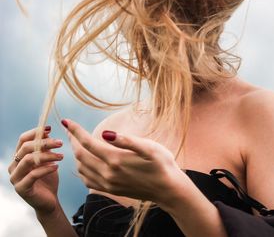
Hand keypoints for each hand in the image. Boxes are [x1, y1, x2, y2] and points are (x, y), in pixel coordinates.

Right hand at [7, 126, 63, 214]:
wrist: (49, 200)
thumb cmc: (48, 178)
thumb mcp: (48, 160)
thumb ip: (45, 148)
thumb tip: (46, 131)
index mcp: (18, 157)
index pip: (23, 139)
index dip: (36, 132)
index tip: (50, 128)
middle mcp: (14, 166)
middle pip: (26, 148)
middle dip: (45, 143)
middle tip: (60, 142)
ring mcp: (15, 178)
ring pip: (29, 160)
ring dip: (47, 155)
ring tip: (61, 156)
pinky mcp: (21, 188)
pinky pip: (33, 175)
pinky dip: (46, 169)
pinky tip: (57, 166)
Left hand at [62, 119, 187, 205]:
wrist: (168, 189)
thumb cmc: (162, 164)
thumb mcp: (149, 147)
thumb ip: (126, 140)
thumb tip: (105, 133)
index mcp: (115, 160)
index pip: (88, 143)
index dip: (75, 131)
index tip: (66, 121)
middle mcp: (108, 174)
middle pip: (80, 156)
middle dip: (73, 140)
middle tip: (70, 129)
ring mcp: (108, 184)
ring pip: (82, 168)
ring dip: (76, 155)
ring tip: (77, 143)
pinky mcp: (111, 190)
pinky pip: (88, 180)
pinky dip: (81, 169)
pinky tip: (85, 163)